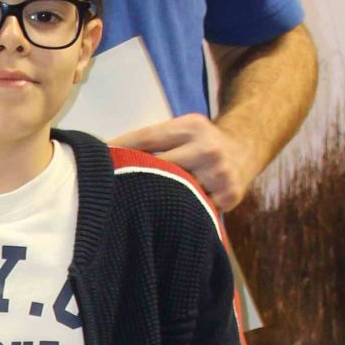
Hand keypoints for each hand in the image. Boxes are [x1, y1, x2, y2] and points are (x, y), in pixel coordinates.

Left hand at [112, 113, 256, 210]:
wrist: (245, 150)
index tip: (99, 158)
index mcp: (192, 126)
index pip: (148, 138)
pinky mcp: (228, 197)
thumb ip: (153, 140)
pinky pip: (195, 208)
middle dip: (136, 176)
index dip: (121, 148)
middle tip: (110, 189)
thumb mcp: (182, 129)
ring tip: (134, 207)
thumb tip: (107, 152)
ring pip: (177, 191)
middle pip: (161, 167)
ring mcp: (219, 174)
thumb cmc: (201, 142)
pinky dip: (179, 213)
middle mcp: (208, 149)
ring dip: (155, 199)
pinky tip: (164, 218)